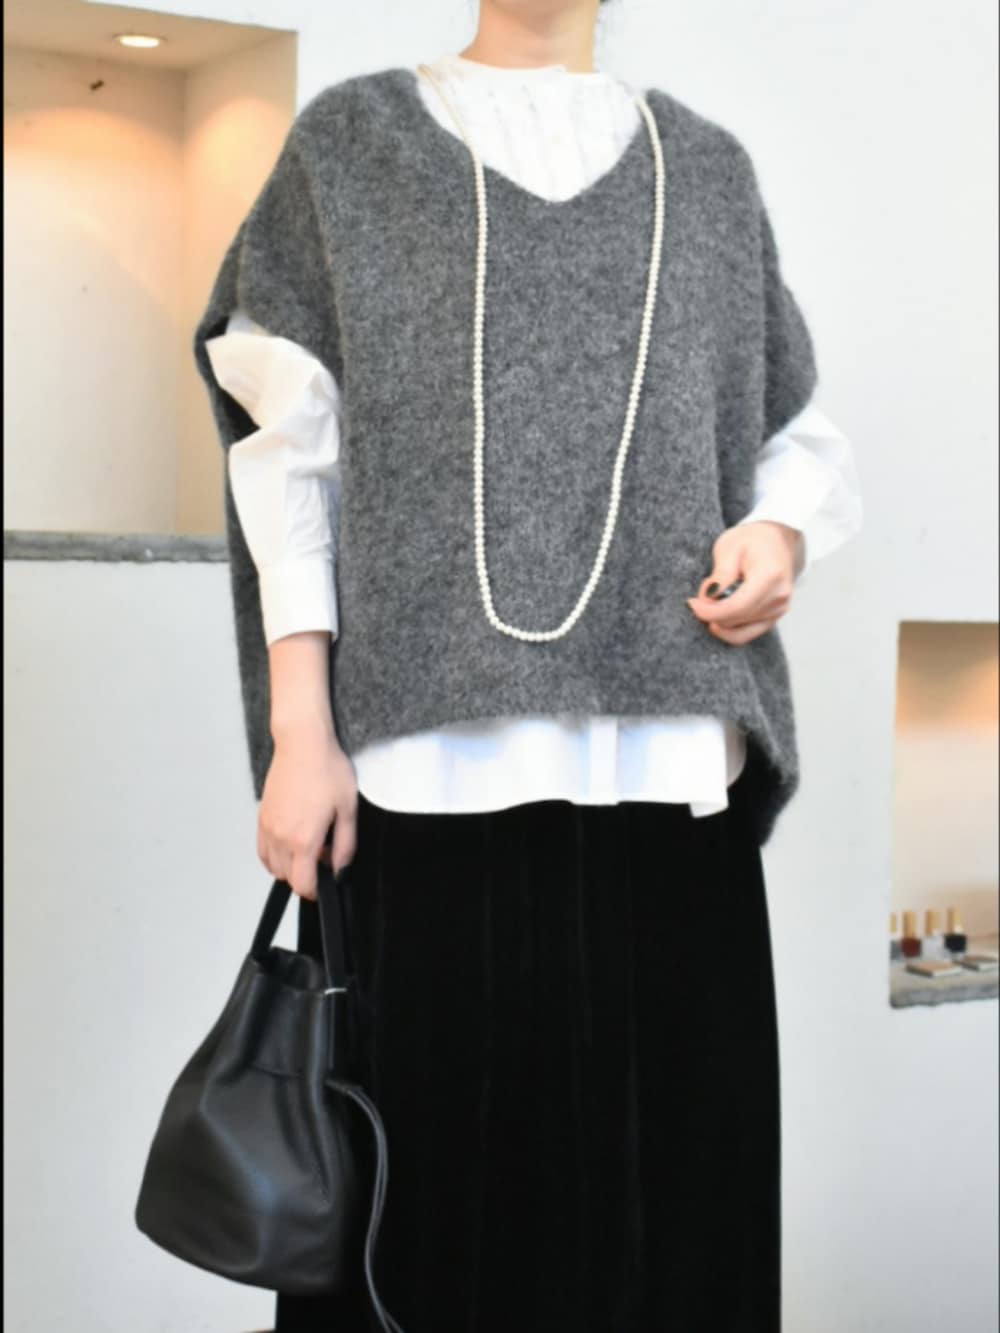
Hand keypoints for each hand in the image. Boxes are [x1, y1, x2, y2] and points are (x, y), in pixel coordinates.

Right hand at [258, 726, 358, 900]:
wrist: (303, 744)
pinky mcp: (262, 817)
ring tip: (308, 848)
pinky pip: (263, 850)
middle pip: (287, 878)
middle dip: (305, 877)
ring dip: (289, 867)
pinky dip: (274, 855)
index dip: (315, 891)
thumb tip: (340, 867)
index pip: (302, 884)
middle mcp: (281, 837)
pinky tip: (290, 843)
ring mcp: (268, 827)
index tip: (325, 884)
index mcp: (304, 839)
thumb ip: (346, 845)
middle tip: (324, 858)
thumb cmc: (327, 770)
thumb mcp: (348, 809)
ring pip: (272, 866)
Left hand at [685, 520, 802, 644]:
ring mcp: (779, 611)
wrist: (777, 541)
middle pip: (735, 621)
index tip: (692, 603)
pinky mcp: (773, 619)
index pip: (736, 607)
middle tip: (704, 591)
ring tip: (716, 595)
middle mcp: (779, 598)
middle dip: (711, 612)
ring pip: (738, 631)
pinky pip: (746, 635)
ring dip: (719, 618)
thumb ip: (720, 575)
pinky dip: (728, 628)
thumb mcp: (730, 547)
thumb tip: (708, 599)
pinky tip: (719, 613)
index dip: (710, 611)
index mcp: (770, 577)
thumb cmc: (753, 540)